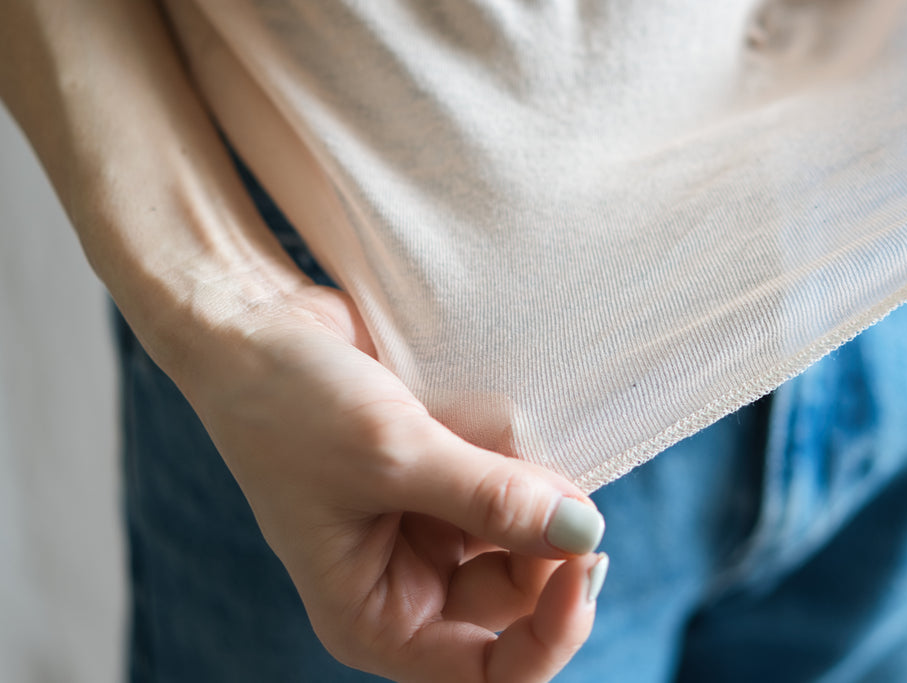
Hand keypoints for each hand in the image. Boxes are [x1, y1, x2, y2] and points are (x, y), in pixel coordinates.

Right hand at [158, 280, 607, 682]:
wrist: (257, 324)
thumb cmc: (289, 405)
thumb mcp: (392, 454)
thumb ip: (490, 499)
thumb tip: (584, 533)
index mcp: (376, 618)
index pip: (490, 673)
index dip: (551, 634)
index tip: (584, 561)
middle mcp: (410, 584)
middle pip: (523, 595)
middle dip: (546, 539)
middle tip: (552, 473)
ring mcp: (436, 528)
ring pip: (529, 534)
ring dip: (533, 484)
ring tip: (485, 425)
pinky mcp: (454, 477)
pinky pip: (518, 481)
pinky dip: (522, 451)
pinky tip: (493, 410)